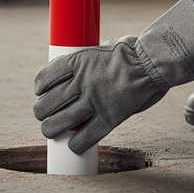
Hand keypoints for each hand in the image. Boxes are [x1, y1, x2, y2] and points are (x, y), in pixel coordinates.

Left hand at [34, 36, 165, 153]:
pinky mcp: (110, 118)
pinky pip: (86, 137)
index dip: (39, 87)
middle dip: (41, 111)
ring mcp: (95, 101)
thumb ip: (90, 59)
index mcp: (78, 61)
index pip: (46, 77)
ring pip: (61, 122)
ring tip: (50, 131)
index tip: (40, 92)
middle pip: (48, 102)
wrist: (154, 62)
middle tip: (44, 115)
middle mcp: (82, 82)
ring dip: (51, 129)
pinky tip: (73, 145)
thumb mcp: (103, 47)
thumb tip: (83, 64)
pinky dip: (76, 144)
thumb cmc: (132, 52)